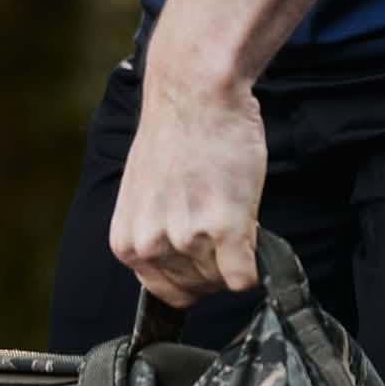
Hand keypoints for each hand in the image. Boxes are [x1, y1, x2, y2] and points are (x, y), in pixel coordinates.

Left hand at [108, 37, 266, 309]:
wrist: (196, 92)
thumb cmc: (176, 134)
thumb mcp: (147, 196)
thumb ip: (160, 235)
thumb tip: (189, 265)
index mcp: (127, 242)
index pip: (168, 293)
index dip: (193, 272)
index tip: (202, 244)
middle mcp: (151, 246)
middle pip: (201, 290)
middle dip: (217, 262)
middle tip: (220, 216)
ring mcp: (189, 240)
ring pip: (225, 281)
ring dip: (237, 251)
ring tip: (229, 204)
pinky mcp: (225, 231)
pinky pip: (247, 277)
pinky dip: (257, 263)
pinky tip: (250, 224)